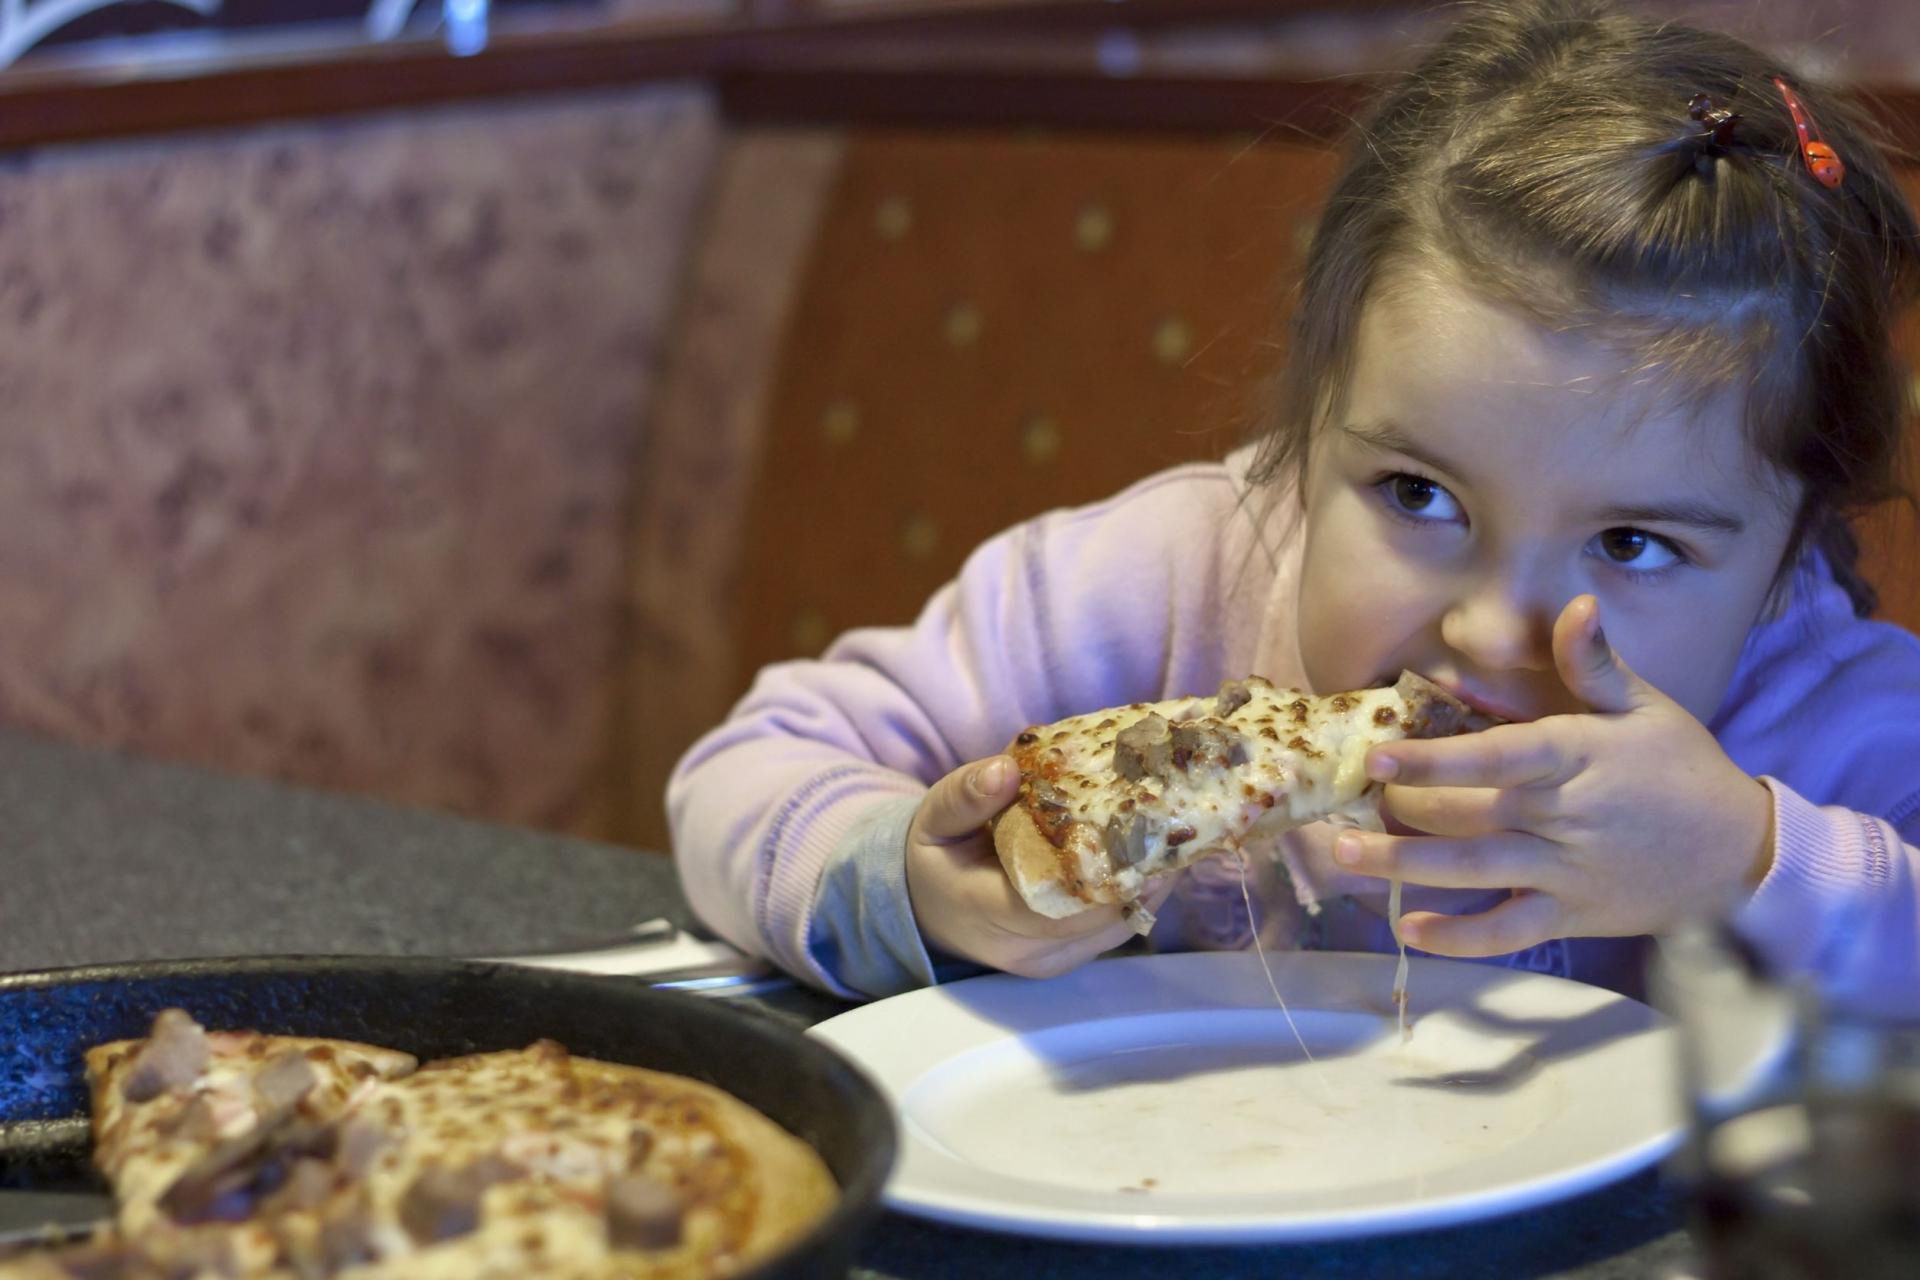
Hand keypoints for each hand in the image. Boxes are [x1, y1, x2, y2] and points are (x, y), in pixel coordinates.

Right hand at [905, 755, 1174, 978]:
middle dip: (1142, 870)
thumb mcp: (934, 816)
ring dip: (1151, 880)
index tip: (1139, 828)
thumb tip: (1007, 768)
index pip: (1056, 903)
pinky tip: (1159, 853)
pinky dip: (1139, 891)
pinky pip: (1116, 928)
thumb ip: (966, 794)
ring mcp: (1052, 962)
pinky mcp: (1071, 958)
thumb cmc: (937, 856)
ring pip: (1118, 927)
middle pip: (1100, 919)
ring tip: (1177, 832)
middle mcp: (1025, 952)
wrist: (927, 906)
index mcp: (985, 914)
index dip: (1103, 870)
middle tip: (1176, 821)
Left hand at [1330, 595, 1774, 957]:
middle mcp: (1566, 817)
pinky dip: (1458, 938)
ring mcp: (1565, 872)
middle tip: (1349, 801)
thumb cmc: (1681, 769)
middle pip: (1469, 815)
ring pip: (1474, 872)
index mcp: (1579, 757)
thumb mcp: (1645, 707)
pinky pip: (1506, 932)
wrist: (1739, 855)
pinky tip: (1409, 928)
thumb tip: (1574, 605)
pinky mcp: (1569, 916)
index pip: (1498, 756)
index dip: (1436, 757)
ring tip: (1344, 856)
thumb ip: (1594, 663)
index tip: (1379, 753)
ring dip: (1405, 868)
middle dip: (1403, 810)